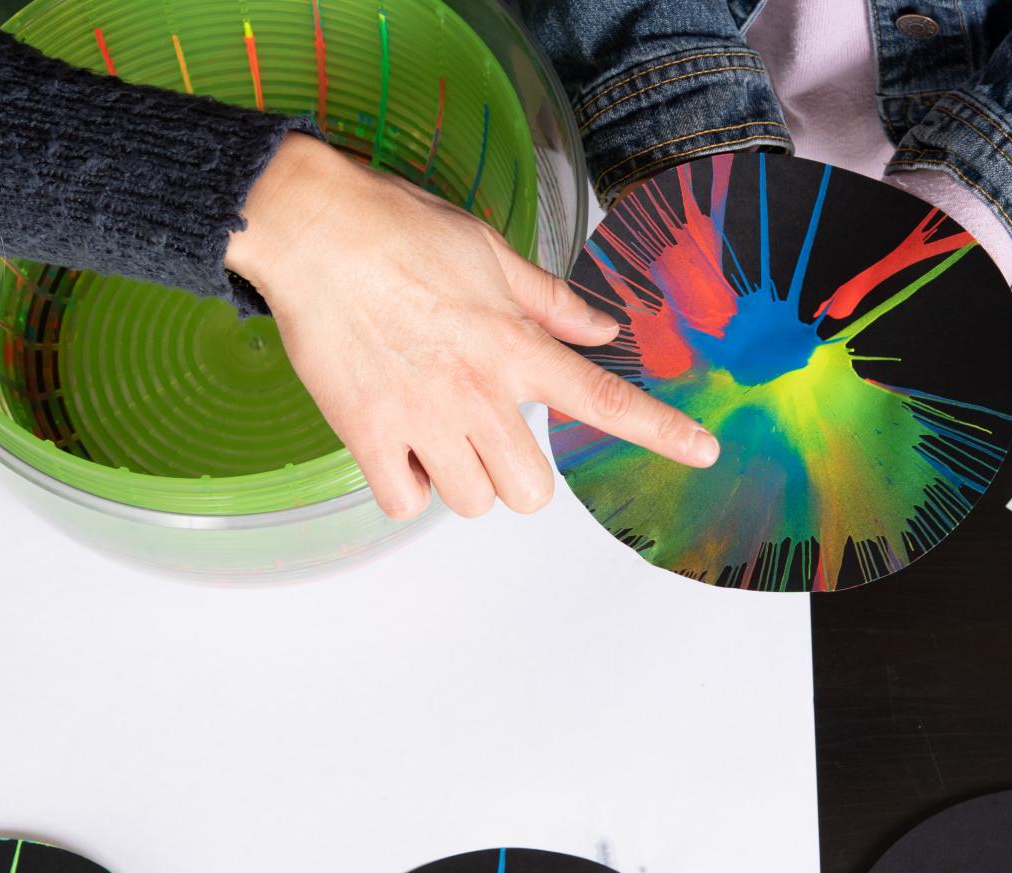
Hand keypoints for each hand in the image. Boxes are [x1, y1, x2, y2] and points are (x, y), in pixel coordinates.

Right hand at [226, 134, 719, 519]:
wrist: (310, 229)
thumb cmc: (395, 229)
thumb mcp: (490, 252)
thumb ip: (551, 303)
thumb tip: (604, 331)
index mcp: (513, 346)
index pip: (602, 397)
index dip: (659, 431)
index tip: (701, 452)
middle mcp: (476, 393)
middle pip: (531, 492)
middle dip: (517, 473)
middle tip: (490, 437)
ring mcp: (422, 419)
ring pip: (472, 502)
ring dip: (461, 479)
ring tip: (435, 433)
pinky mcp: (367, 435)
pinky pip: (405, 503)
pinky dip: (405, 486)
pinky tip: (398, 448)